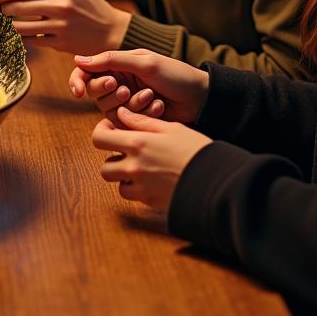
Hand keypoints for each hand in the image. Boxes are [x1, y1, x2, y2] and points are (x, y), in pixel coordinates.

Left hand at [0, 0, 130, 54]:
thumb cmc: (90, 4)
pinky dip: (23, 37)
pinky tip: (20, 33)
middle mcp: (62, 4)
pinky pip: (33, 40)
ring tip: (5, 21)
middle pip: (20, 7)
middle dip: (4, 9)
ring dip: (10, 24)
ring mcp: (61, 25)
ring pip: (23, 26)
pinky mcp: (61, 43)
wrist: (111, 30)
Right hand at [69, 49, 209, 125]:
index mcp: (118, 64)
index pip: (87, 72)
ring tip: (150, 96)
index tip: (78, 91)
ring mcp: (127, 101)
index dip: (78, 80)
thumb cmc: (175, 74)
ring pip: (109, 108)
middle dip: (109, 93)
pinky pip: (125, 121)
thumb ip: (111, 60)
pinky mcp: (136, 119)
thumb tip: (78, 60)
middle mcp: (119, 81)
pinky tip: (158, 107)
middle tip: (124, 89)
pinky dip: (141, 114)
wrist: (200, 97)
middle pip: (95, 92)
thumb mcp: (143, 62)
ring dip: (130, 104)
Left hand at [92, 111, 211, 208]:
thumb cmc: (196, 149)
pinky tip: (149, 178)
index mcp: (138, 144)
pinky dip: (135, 188)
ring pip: (116, 184)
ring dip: (122, 175)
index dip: (101, 132)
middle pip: (103, 166)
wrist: (217, 181)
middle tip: (125, 150)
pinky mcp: (151, 202)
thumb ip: (142, 121)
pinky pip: (132, 196)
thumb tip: (121, 113)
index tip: (112, 129)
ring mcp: (142, 187)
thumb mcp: (171, 128)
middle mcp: (134, 167)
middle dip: (111, 157)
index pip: (99, 138)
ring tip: (138, 165)